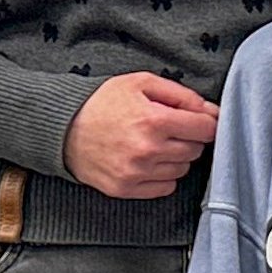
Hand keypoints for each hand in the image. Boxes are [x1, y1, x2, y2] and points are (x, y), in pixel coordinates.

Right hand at [63, 72, 217, 199]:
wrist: (62, 127)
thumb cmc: (102, 102)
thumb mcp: (141, 83)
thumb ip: (181, 94)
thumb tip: (210, 111)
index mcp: (154, 120)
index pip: (205, 129)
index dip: (206, 122)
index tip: (200, 120)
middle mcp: (148, 150)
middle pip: (195, 150)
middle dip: (189, 138)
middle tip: (171, 128)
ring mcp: (136, 173)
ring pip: (182, 169)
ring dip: (176, 157)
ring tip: (156, 143)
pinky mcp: (125, 189)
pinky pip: (165, 187)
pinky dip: (163, 175)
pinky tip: (148, 160)